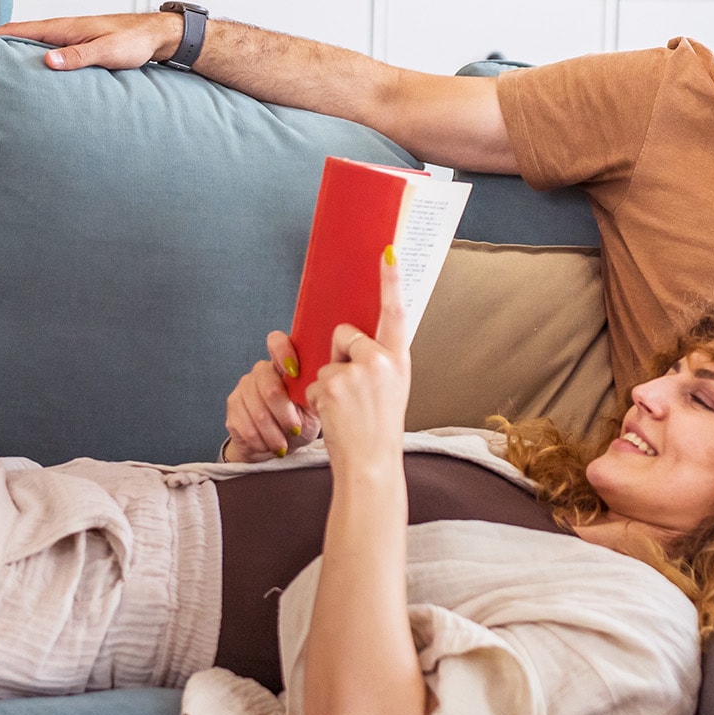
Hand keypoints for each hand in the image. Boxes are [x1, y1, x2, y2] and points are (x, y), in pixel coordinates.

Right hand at [0, 13, 182, 71]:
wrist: (156, 36)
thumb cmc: (134, 42)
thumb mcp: (106, 51)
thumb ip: (78, 57)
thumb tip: (47, 62)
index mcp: (64, 28)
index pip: (19, 29)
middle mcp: (62, 31)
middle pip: (21, 37)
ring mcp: (69, 39)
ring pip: (33, 46)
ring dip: (13, 55)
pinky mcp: (77, 48)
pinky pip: (48, 53)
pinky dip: (32, 59)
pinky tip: (28, 73)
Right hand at [223, 330, 319, 462]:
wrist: (278, 446)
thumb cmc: (300, 423)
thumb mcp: (314, 407)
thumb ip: (317, 391)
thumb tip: (326, 383)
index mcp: (283, 365)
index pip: (277, 342)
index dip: (284, 353)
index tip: (295, 373)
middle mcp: (261, 372)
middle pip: (269, 387)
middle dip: (285, 414)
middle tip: (294, 428)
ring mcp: (244, 388)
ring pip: (258, 412)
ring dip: (273, 433)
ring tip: (283, 443)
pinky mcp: (233, 407)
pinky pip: (246, 426)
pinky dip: (261, 441)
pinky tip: (268, 444)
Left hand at [304, 250, 410, 474]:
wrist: (371, 462)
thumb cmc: (379, 428)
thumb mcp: (392, 389)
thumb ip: (379, 362)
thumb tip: (353, 339)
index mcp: (399, 360)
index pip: (396, 312)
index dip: (391, 281)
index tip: (387, 251)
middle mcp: (381, 360)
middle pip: (345, 335)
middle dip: (339, 357)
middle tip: (354, 393)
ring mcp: (356, 372)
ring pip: (326, 362)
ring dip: (328, 384)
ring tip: (347, 410)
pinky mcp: (333, 383)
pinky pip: (314, 381)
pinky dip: (317, 399)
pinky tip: (336, 416)